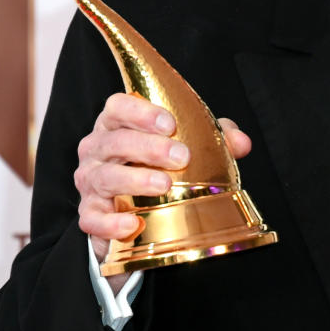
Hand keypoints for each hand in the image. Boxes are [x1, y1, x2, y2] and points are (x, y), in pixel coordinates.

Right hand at [75, 93, 251, 289]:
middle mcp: (97, 149)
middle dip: (148, 147)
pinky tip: (133, 224)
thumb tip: (241, 143)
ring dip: (135, 179)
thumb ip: (214, 140)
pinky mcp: (89, 214)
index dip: (140, 112)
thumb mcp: (187, 146)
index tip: (170, 123)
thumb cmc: (157, 165)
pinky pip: (92, 219)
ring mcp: (89, 182)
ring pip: (105, 176)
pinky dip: (111, 222)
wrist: (132, 209)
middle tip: (181, 156)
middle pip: (115, 141)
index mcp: (116, 124)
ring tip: (164, 184)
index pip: (117, 106)